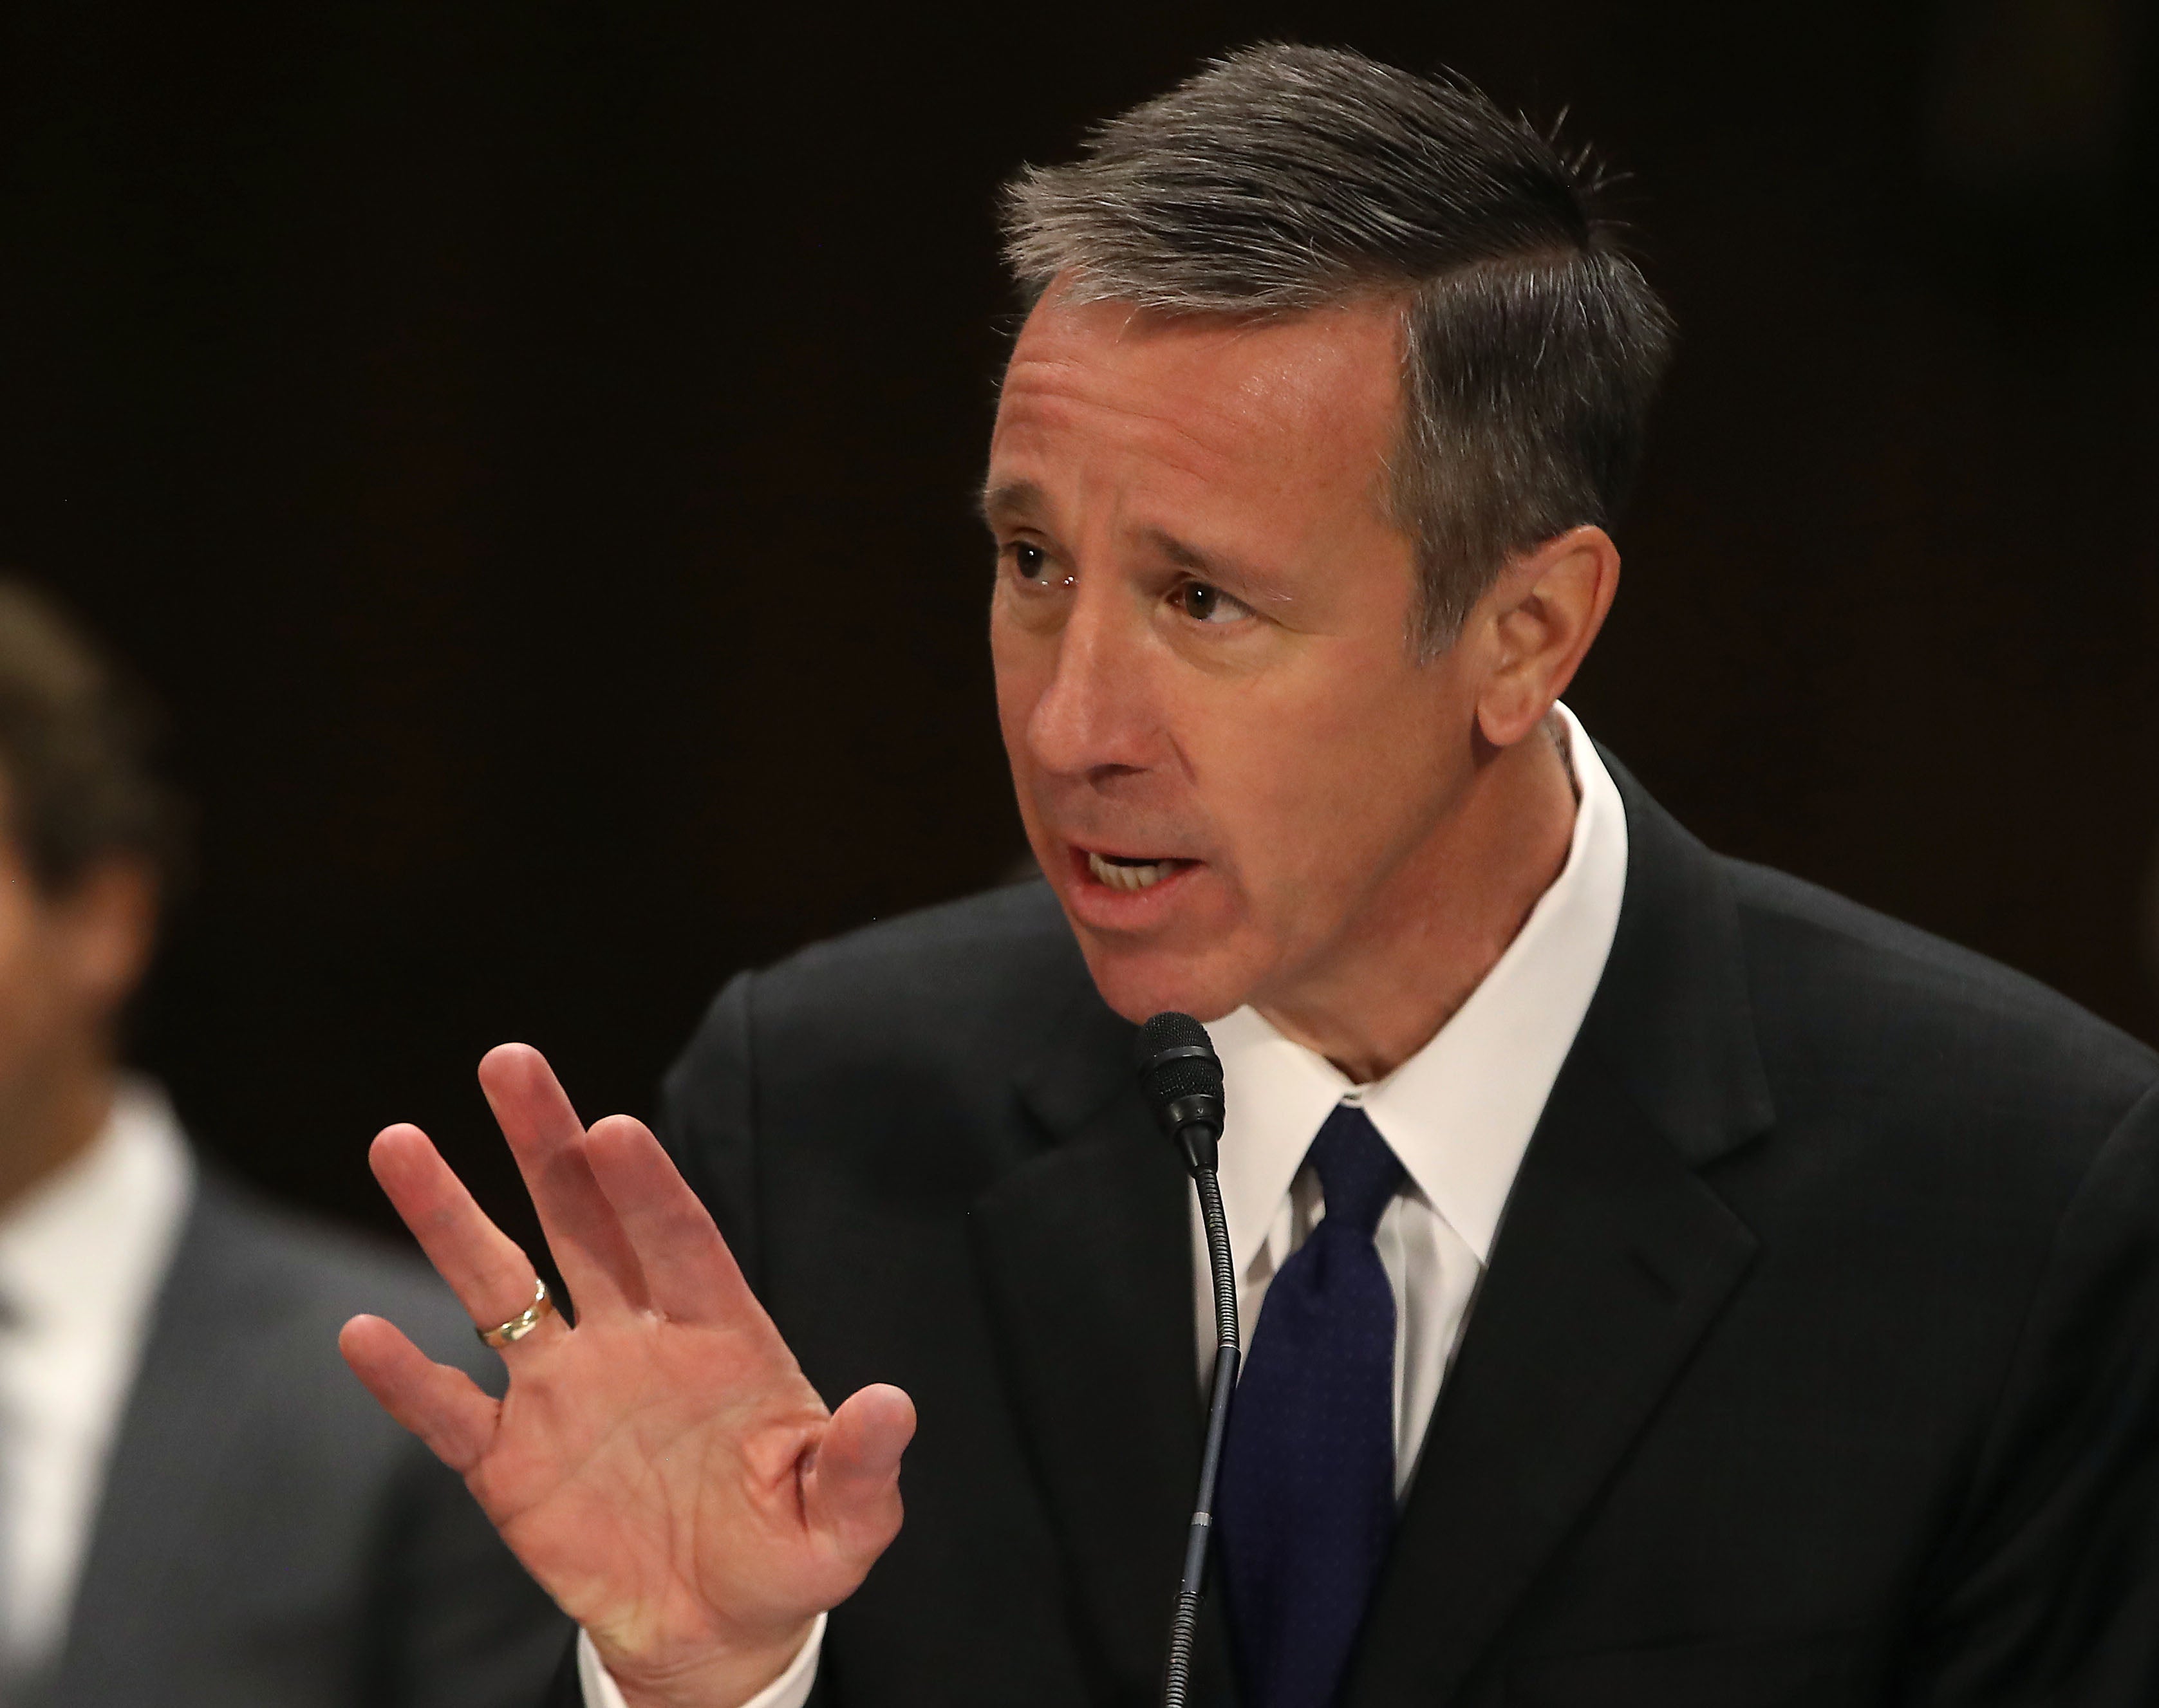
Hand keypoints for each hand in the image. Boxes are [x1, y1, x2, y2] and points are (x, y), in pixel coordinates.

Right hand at [339, 1043, 914, 1707]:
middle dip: (545, 1143)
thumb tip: (894, 1405)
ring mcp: (565, 1393)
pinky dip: (407, 1378)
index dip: (648, 1188)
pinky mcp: (510, 1463)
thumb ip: (860, 1465)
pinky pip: (449, 1413)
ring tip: (399, 1141)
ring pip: (499, 1287)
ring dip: (449, 1219)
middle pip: (582, 1221)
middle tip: (510, 1060)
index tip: (615, 1127)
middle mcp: (633, 1340)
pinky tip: (360, 1333)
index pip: (680, 1242)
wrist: (719, 1630)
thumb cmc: (793, 1552)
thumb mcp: (845, 1521)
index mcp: (718, 1335)